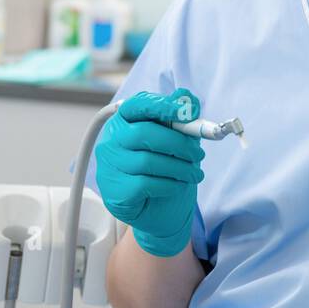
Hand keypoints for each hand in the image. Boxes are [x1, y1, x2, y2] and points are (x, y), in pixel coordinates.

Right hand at [95, 88, 204, 256]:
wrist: (159, 210)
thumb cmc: (165, 168)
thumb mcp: (178, 141)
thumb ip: (182, 119)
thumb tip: (187, 98)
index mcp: (124, 120)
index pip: (138, 105)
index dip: (162, 105)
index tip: (187, 111)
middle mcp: (111, 141)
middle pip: (144, 133)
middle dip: (178, 143)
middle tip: (199, 154)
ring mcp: (109, 166)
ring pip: (147, 161)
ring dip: (179, 167)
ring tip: (194, 173)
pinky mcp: (115, 191)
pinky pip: (145, 183)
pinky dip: (169, 184)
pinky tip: (178, 185)